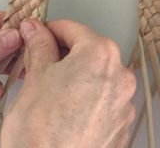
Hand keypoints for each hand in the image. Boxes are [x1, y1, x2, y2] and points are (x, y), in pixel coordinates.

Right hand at [1, 19, 135, 147]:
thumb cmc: (41, 131)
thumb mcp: (35, 78)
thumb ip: (39, 47)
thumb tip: (36, 31)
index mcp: (101, 55)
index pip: (74, 29)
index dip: (51, 30)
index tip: (37, 34)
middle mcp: (121, 76)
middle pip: (90, 54)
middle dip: (65, 56)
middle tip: (38, 64)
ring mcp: (124, 102)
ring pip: (98, 79)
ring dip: (77, 79)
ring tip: (50, 92)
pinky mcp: (122, 125)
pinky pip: (104, 103)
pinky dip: (87, 101)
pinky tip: (66, 111)